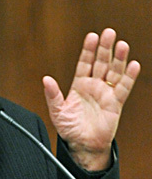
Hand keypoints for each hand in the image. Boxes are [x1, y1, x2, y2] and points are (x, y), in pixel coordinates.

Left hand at [42, 28, 140, 169]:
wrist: (83, 146)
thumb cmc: (70, 130)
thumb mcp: (57, 112)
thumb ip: (52, 96)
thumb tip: (46, 80)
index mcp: (79, 85)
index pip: (85, 63)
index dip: (88, 50)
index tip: (91, 36)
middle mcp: (94, 86)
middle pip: (101, 63)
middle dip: (105, 48)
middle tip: (109, 32)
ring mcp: (106, 93)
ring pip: (114, 72)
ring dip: (118, 58)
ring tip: (122, 45)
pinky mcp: (116, 103)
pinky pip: (124, 88)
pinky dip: (129, 77)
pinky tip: (133, 65)